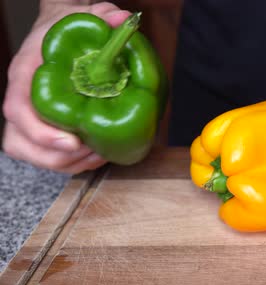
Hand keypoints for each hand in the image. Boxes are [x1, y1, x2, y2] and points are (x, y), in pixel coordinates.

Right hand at [2, 2, 129, 173]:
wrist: (58, 31)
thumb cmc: (67, 27)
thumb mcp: (87, 15)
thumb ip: (103, 15)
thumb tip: (123, 20)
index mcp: (26, 73)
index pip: (18, 110)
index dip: (41, 132)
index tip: (72, 141)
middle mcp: (22, 97)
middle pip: (22, 142)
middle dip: (59, 156)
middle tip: (95, 153)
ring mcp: (30, 115)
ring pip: (33, 154)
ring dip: (67, 163)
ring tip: (98, 156)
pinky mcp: (43, 127)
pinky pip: (46, 155)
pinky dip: (70, 163)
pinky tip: (95, 155)